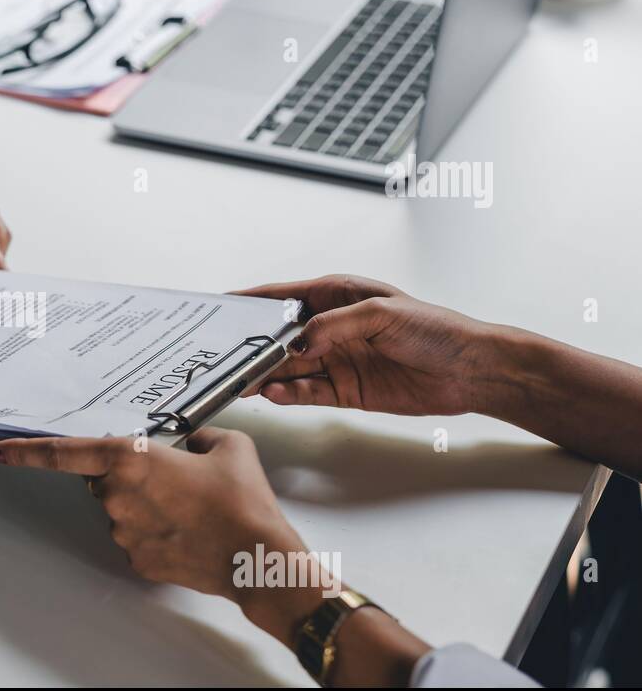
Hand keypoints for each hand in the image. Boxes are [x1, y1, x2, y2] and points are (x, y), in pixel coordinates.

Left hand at [0, 429, 304, 607]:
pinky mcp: (135, 559)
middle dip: (132, 475)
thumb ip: (197, 435)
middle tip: (176, 480)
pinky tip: (188, 530)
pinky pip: (136, 535)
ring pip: (123, 508)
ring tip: (193, 508)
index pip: (65, 452)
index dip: (25, 451)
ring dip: (148, 504)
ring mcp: (124, 531)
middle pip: (105, 479)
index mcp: (132, 461)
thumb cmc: (242, 502)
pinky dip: (157, 531)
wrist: (257, 556)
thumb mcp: (228, 445)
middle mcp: (118, 497)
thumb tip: (190, 442)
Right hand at [236, 274, 495, 415]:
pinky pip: (306, 392)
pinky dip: (288, 394)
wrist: (470, 371)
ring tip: (242, 381)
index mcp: (336, 296)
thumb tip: (298, 342)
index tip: (220, 308)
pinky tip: (274, 394)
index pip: (282, 297)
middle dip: (251, 346)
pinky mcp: (344, 389)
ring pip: (287, 368)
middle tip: (225, 356)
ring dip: (265, 374)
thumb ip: (334, 325)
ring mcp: (335, 359)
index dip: (250, 302)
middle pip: (278, 337)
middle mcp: (331, 328)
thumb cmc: (435, 330)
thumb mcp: (381, 314)